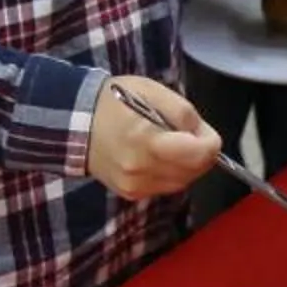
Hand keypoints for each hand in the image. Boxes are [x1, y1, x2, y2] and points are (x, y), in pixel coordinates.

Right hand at [85, 76, 220, 200]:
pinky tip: (158, 155)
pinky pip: (166, 186)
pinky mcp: (131, 194)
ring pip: (183, 182)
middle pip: (195, 171)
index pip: (200, 155)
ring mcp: (135, 187)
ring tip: (172, 142)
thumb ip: (184, 113)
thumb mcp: (153, 91)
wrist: (76, 122)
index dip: (210, 141)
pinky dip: (171, 172)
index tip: (200, 129)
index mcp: (148, 142)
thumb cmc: (115, 101)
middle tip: (188, 133)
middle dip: (200, 152)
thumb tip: (203, 135)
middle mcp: (142, 172)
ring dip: (187, 164)